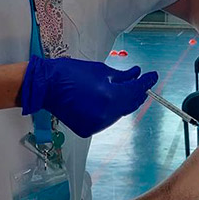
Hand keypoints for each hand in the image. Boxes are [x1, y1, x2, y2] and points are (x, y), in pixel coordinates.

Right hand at [20, 56, 158, 137]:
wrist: (46, 86)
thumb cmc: (70, 73)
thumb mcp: (100, 70)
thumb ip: (121, 76)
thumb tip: (136, 75)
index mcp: (110, 97)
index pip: (136, 90)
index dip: (146, 82)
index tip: (152, 76)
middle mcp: (106, 114)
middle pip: (129, 105)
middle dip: (135, 93)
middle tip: (139, 83)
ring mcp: (97, 124)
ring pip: (118, 114)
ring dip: (121, 103)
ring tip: (118, 90)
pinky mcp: (88, 129)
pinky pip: (104, 120)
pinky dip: (107, 111)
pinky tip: (102, 101)